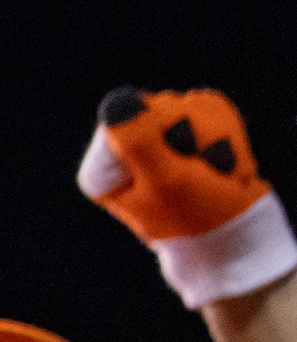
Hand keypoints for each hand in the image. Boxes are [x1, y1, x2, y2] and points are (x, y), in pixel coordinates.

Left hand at [80, 85, 296, 341]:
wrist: (236, 240)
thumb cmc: (198, 220)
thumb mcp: (167, 181)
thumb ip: (139, 140)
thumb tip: (117, 101)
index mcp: (104, 167)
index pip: (135, 115)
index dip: (169, 134)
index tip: (177, 167)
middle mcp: (125, 151)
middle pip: (167, 107)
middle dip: (199, 139)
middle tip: (202, 174)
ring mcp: (157, 141)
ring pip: (195, 107)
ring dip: (219, 141)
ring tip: (216, 174)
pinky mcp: (187, 134)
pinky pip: (214, 111)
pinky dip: (229, 138)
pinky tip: (225, 165)